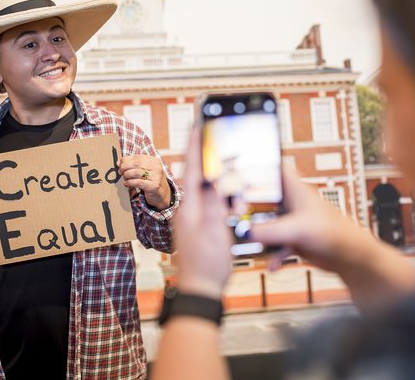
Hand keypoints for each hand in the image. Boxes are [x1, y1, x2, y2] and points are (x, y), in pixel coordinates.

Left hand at [119, 154, 171, 209]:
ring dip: (127, 175)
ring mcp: (156, 177)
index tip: (119, 163)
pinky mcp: (153, 186)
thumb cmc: (151, 180)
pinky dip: (130, 182)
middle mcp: (157, 167)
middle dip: (125, 167)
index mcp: (154, 161)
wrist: (162, 194)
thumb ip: (134, 165)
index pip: (138, 157)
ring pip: (136, 173)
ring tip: (124, 177)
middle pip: (136, 164)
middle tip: (120, 171)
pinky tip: (126, 183)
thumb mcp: (146, 170)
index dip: (126, 159)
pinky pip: (138, 182)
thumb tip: (119, 162)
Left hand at [173, 129, 231, 298]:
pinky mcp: (196, 226)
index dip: (195, 144)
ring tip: (229, 181)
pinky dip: (218, 196)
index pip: (191, 167)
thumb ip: (214, 203)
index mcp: (188, 207)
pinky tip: (228, 198)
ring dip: (217, 181)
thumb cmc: (207, 265)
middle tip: (217, 145)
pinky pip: (207, 202)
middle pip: (197, 174)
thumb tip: (212, 178)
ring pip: (204, 189)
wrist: (199, 290)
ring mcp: (190, 218)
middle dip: (209, 158)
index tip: (198, 124)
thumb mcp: (216, 231)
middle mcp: (185, 209)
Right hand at [250, 165, 370, 273]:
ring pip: (266, 222)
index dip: (258, 165)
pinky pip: (274, 244)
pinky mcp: (292, 238)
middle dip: (248, 206)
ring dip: (258, 235)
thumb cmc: (336, 233)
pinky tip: (271, 263)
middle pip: (263, 197)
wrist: (351, 258)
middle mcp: (291, 202)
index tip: (238, 169)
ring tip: (249, 243)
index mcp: (295, 189)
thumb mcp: (299, 229)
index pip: (274, 167)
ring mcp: (291, 220)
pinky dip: (272, 254)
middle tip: (234, 213)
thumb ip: (271, 231)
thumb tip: (247, 233)